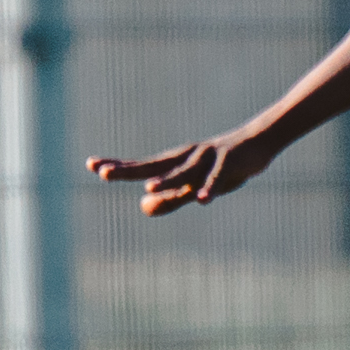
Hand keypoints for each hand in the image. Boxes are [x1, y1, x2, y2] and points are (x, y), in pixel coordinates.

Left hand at [86, 132, 274, 216]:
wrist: (258, 143)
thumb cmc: (222, 166)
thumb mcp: (194, 185)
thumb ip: (170, 197)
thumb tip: (142, 206)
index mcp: (175, 164)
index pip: (141, 167)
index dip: (117, 167)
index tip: (91, 165)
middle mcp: (186, 158)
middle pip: (152, 165)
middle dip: (128, 170)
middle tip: (101, 173)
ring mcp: (207, 158)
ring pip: (184, 172)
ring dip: (168, 180)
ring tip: (148, 187)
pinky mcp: (229, 163)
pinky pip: (218, 178)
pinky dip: (210, 188)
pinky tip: (202, 200)